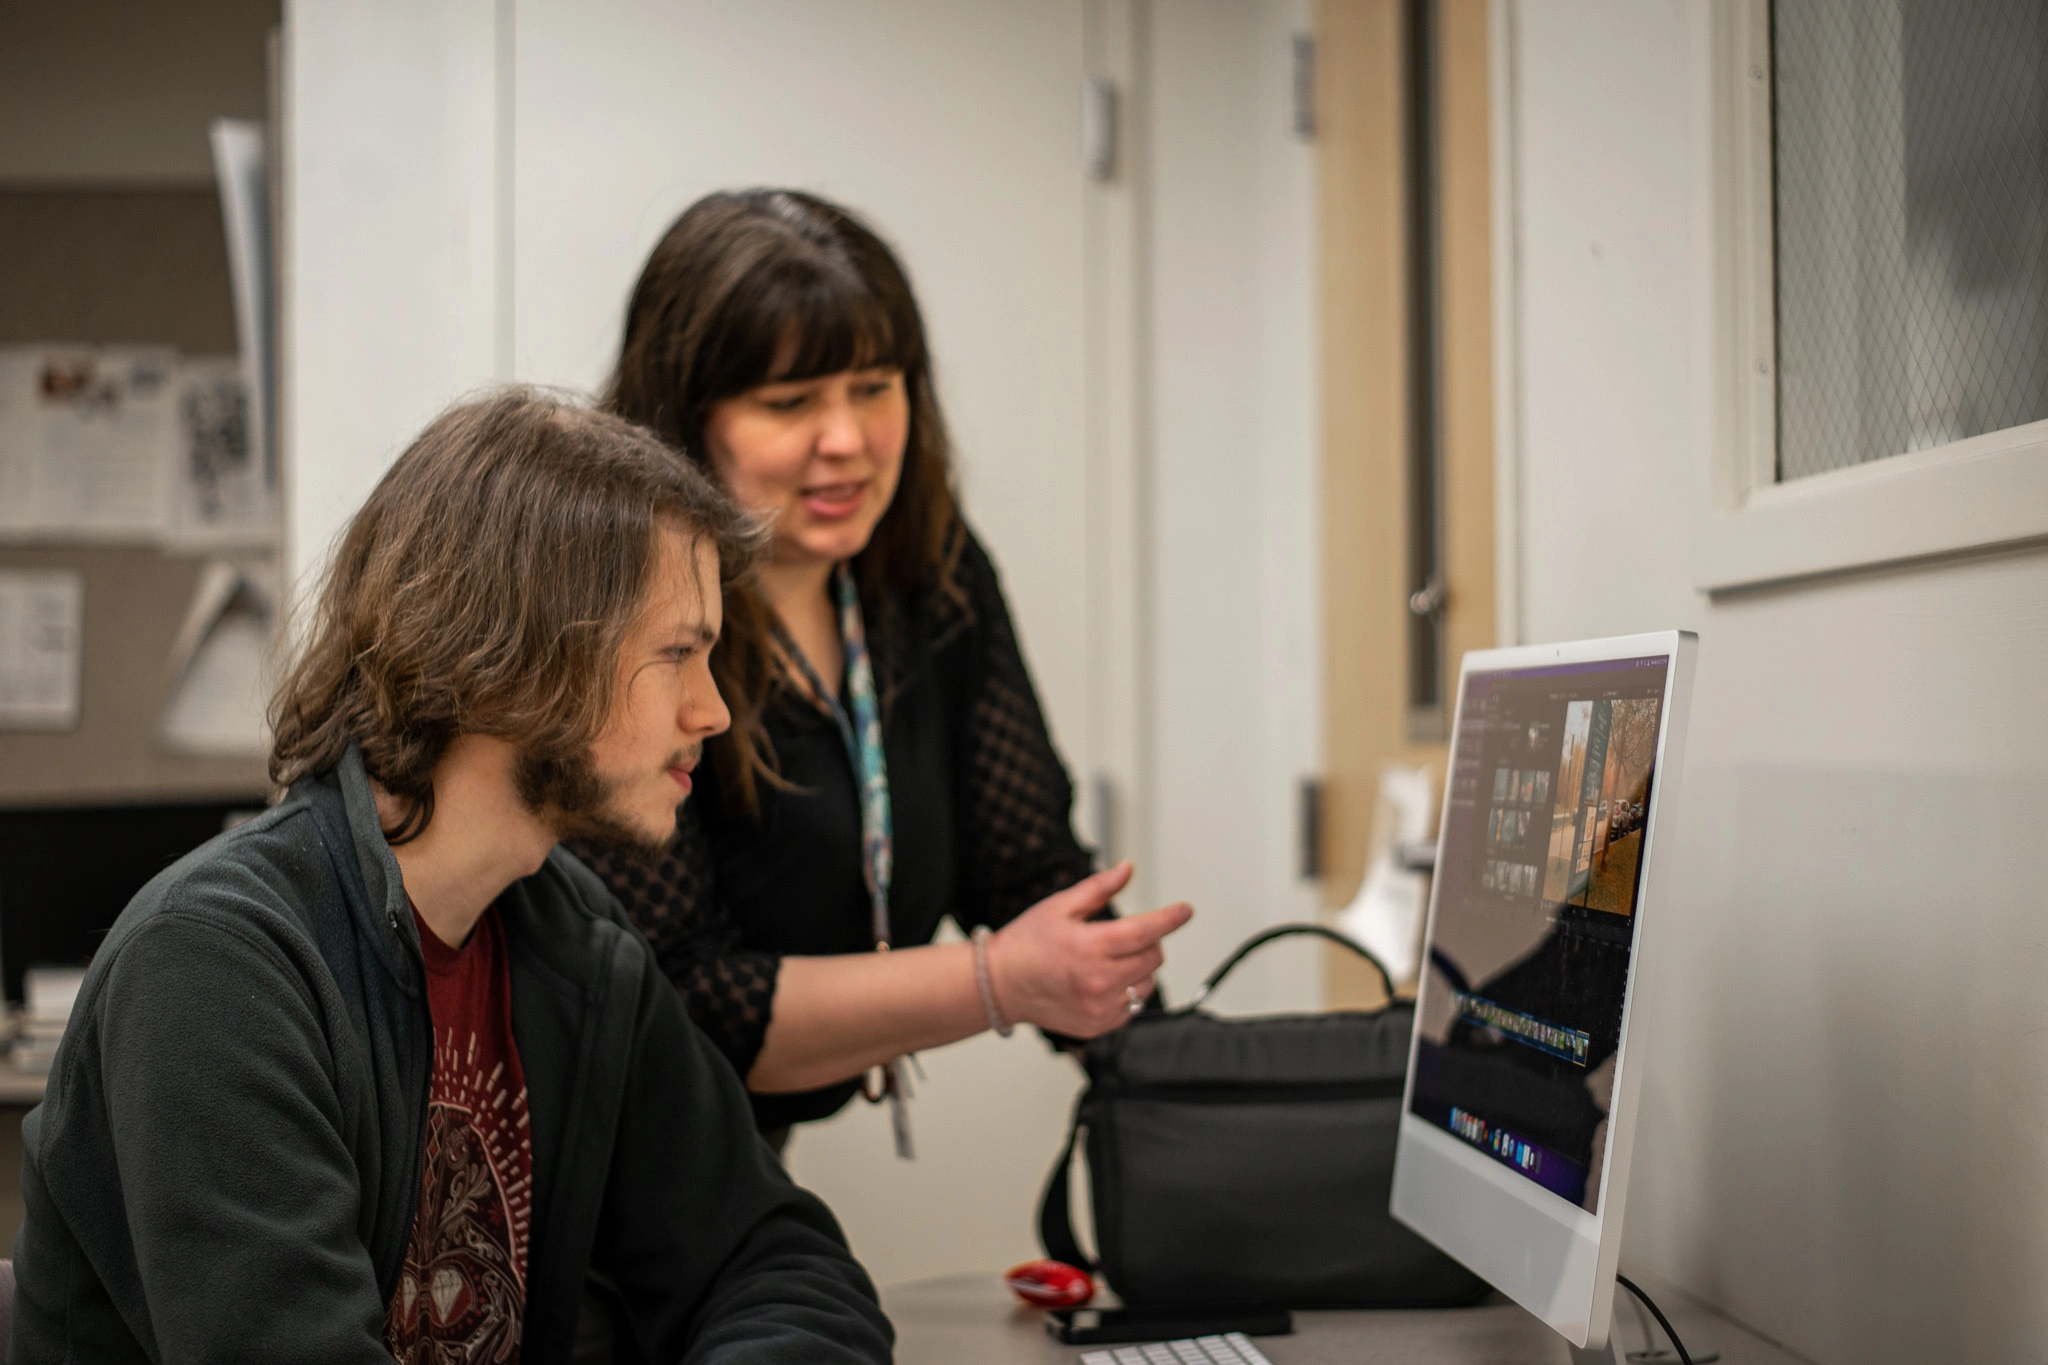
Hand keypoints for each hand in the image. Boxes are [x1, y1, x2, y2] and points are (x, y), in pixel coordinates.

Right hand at [986, 861, 1192, 1037]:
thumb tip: (1127, 870)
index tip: (1185, 911)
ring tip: (1112, 959)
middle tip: (1125, 935)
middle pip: (1152, 958)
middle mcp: (1098, 981)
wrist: (1001, 984)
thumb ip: (1099, 888)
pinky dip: (1129, 991)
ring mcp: (1099, 1008)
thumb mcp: (1060, 906)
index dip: (1170, 919)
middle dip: (1149, 941)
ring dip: (1141, 968)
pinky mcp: (1098, 1025)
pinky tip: (1104, 981)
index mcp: (1090, 947)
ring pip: (1148, 984)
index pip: (1145, 932)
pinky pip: (1133, 1006)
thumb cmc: (1027, 943)